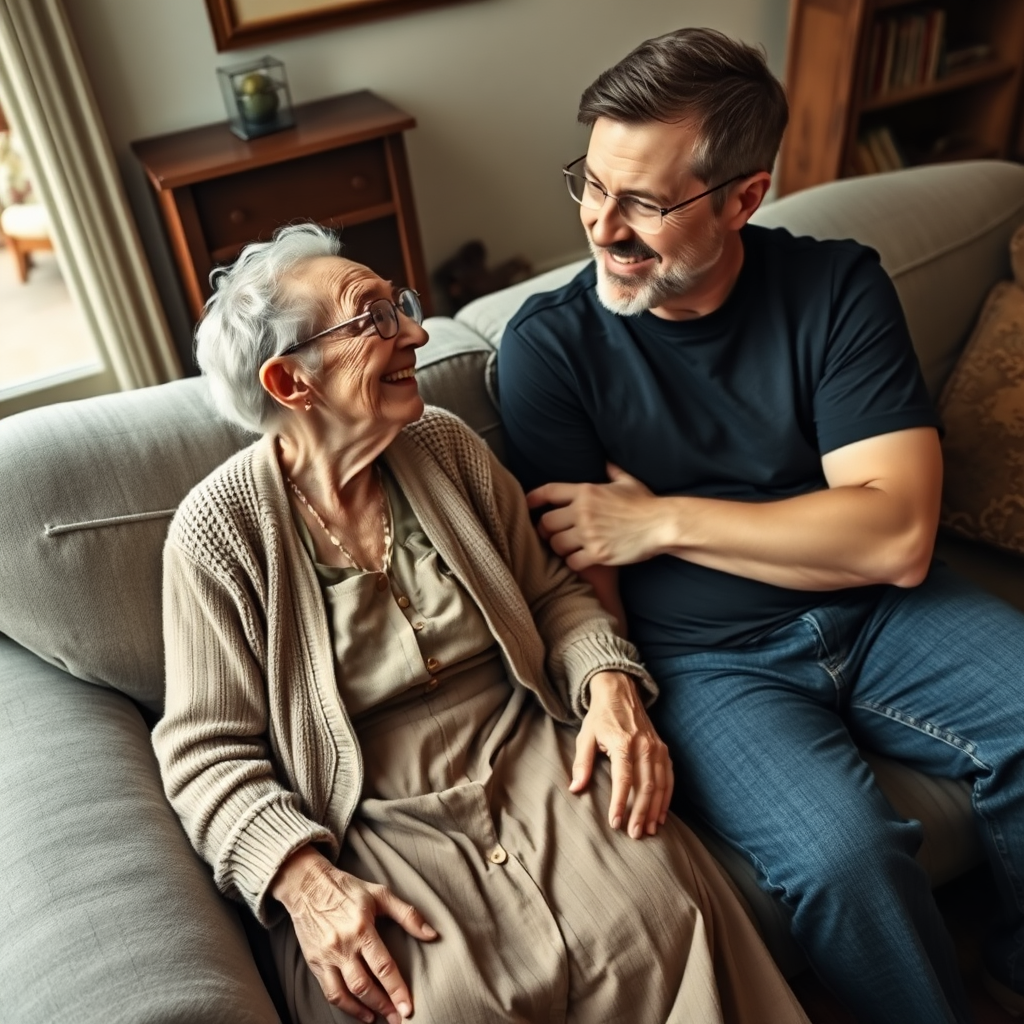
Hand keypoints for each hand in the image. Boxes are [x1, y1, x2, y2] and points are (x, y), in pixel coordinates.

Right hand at [271, 846, 436, 1023]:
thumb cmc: (347, 888)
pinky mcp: (314, 962)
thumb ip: (408, 914)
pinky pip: (330, 992)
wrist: (307, 885)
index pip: (383, 966)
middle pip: (365, 985)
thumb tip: (432, 934)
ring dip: (365, 1010)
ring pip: (346, 993)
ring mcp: (327, 956)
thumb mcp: (380, 893)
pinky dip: (345, 1006)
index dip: (397, 989)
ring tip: (380, 1018)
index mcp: (362, 927)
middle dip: (384, 1005)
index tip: (409, 1008)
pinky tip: (359, 1011)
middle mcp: (343, 945)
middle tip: (399, 1018)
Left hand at [527, 463, 663, 569]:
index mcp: (586, 491)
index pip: (549, 492)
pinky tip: (582, 559)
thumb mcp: (627, 481)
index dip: (533, 499)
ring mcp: (589, 534)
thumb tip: (606, 462)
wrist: (662, 524)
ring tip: (568, 548)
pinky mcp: (598, 553)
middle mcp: (583, 511)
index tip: (527, 506)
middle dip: (546, 531)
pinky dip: (574, 562)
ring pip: (556, 545)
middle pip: (546, 523)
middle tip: (552, 535)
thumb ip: (612, 471)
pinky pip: (572, 562)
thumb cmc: (645, 503)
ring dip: (560, 548)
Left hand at [570, 671, 673, 837]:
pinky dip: (666, 798)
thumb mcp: (585, 736)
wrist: (620, 692)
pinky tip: (661, 814)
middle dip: (640, 813)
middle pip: (646, 786)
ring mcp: (656, 747)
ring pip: (660, 785)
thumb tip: (575, 789)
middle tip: (634, 834)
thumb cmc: (600, 717)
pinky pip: (669, 778)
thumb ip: (582, 763)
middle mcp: (644, 746)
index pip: (624, 779)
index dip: (620, 803)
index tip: (615, 823)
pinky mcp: (663, 749)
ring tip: (649, 830)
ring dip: (656, 810)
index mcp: (623, 743)